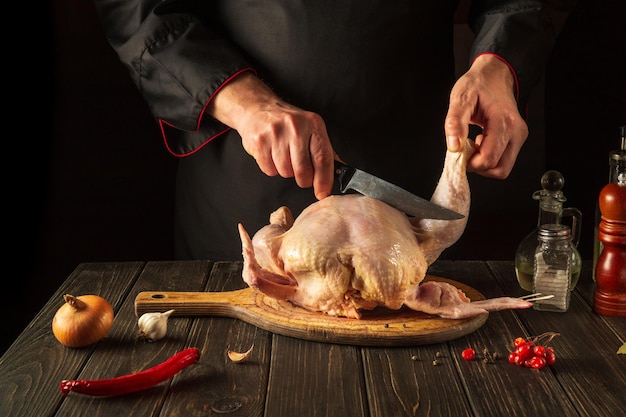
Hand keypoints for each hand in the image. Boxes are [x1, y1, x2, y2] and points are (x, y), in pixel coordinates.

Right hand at [208, 72, 334, 199]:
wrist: (256, 108)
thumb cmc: (287, 122)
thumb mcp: (309, 128)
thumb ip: (322, 150)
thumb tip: (338, 173)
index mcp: (313, 123)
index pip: (323, 157)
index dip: (324, 180)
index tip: (323, 192)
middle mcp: (295, 126)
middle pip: (303, 170)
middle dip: (304, 180)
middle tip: (302, 175)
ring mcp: (276, 133)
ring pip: (286, 172)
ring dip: (286, 172)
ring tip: (284, 157)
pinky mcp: (259, 142)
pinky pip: (269, 170)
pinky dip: (272, 168)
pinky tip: (272, 155)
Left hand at [444, 54, 528, 178]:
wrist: (494, 74)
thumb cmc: (478, 84)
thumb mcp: (460, 98)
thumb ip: (455, 122)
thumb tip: (454, 146)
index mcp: (503, 121)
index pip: (489, 159)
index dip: (471, 162)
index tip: (460, 150)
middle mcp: (516, 131)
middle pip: (500, 169)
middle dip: (479, 166)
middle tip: (466, 149)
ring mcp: (519, 136)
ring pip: (503, 168)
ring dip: (485, 163)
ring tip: (474, 145)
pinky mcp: (517, 138)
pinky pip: (504, 160)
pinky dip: (490, 158)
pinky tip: (481, 142)